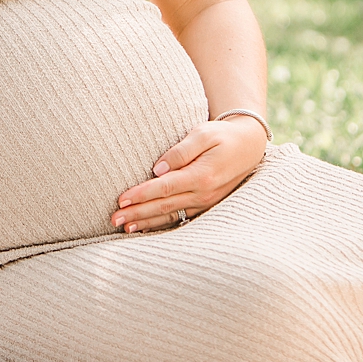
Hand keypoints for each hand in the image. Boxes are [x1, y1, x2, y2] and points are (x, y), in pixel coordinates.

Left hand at [111, 115, 266, 232]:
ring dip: (146, 223)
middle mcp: (204, 193)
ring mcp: (206, 202)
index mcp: (202, 175)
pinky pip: (181, 218)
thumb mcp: (203, 133)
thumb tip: (158, 168)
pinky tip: (145, 228)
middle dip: (137, 213)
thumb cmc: (222, 135)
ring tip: (123, 228)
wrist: (249, 146)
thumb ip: (181, 150)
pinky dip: (162, 224)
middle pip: (164, 206)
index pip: (165, 187)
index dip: (142, 194)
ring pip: (171, 216)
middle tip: (113, 219)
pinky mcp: (206, 206)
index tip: (121, 198)